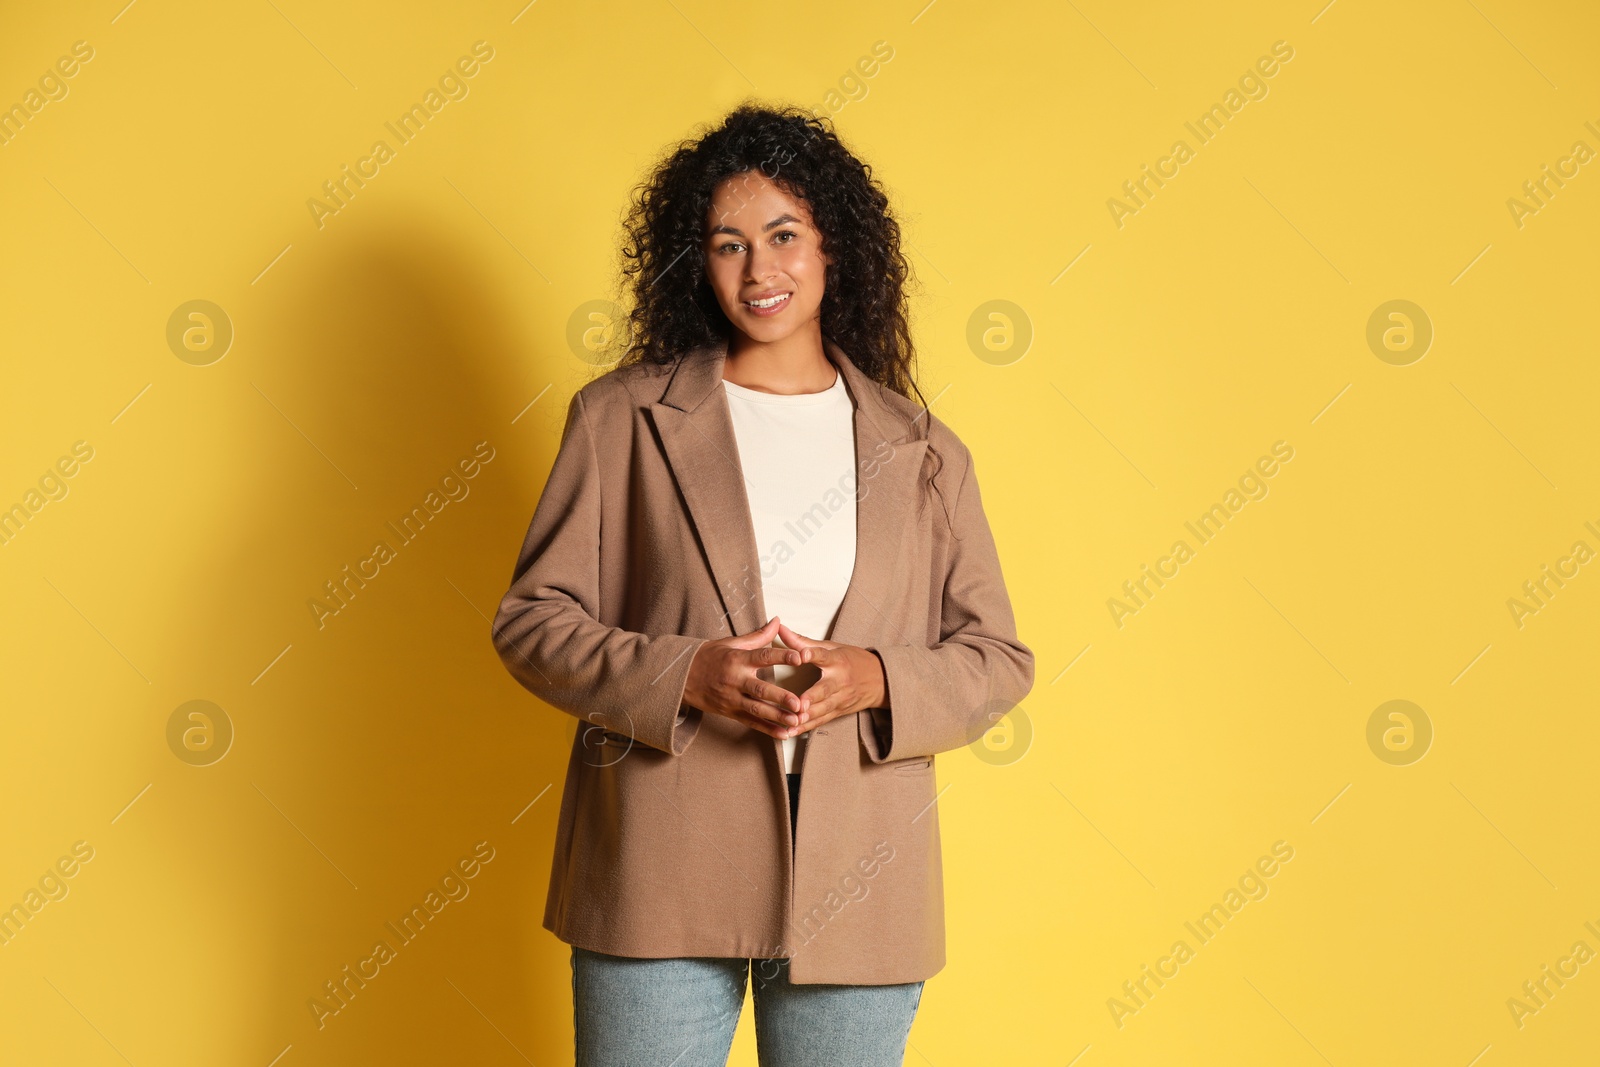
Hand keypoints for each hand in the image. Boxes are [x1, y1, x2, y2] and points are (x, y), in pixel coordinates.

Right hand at [682, 617, 808, 739]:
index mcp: (737, 659)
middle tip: (799, 703)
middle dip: (780, 697)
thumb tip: (778, 621)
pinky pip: (750, 722)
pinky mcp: (730, 713)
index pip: (763, 656)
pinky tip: (783, 734)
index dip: (782, 656)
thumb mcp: (731, 642)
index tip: (800, 657)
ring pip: (756, 709)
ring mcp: (731, 698)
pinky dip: (767, 730)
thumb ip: (758, 635)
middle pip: (759, 689)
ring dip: (777, 716)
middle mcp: (735, 680)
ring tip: (796, 720)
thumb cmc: (709, 656)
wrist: (680, 676)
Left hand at [774, 619, 886, 736]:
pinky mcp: (839, 712)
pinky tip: (791, 731)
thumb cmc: (853, 660)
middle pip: (825, 690)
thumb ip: (803, 641)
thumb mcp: (833, 647)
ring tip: (791, 721)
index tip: (801, 656)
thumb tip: (780, 629)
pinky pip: (821, 721)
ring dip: (807, 716)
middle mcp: (840, 681)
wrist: (881, 680)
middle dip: (812, 697)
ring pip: (822, 709)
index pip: (824, 656)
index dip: (812, 655)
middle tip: (798, 703)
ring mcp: (840, 699)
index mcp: (837, 660)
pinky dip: (806, 727)